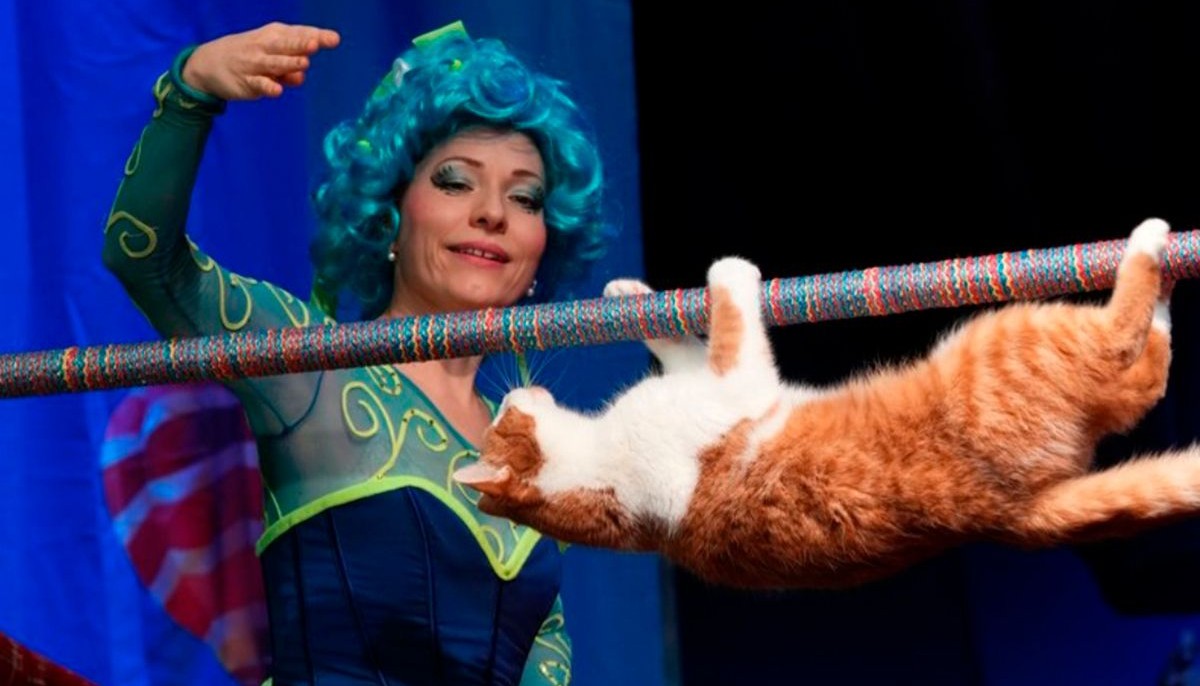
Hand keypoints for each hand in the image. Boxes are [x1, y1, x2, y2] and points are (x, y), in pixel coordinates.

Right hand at [181, 22, 340, 99]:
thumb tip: (301, 77)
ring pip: (275, 64)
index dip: (317, 36)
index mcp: (275, 36)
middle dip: (301, 44)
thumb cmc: (250, 55)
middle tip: (316, 44)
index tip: (334, 39)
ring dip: (289, 64)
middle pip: (286, 45)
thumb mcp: (271, 54)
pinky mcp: (246, 82)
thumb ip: (291, 66)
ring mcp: (255, 64)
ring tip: (303, 63)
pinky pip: (259, 84)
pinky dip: (268, 86)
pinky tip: (277, 89)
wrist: (209, 62)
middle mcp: (265, 47)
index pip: (298, 34)